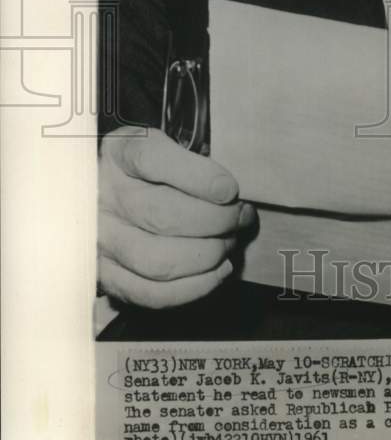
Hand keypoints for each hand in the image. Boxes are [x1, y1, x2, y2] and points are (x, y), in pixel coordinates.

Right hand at [98, 127, 256, 307]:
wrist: (101, 194)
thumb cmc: (146, 169)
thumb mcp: (164, 145)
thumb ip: (193, 161)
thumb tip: (230, 194)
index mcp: (120, 153)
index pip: (152, 160)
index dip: (198, 177)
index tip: (229, 189)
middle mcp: (104, 198)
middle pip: (163, 216)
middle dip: (216, 220)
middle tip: (240, 216)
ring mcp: (102, 241)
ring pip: (159, 261)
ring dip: (208, 255)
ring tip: (228, 242)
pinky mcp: (108, 277)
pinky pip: (152, 294)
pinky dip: (195, 287)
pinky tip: (217, 270)